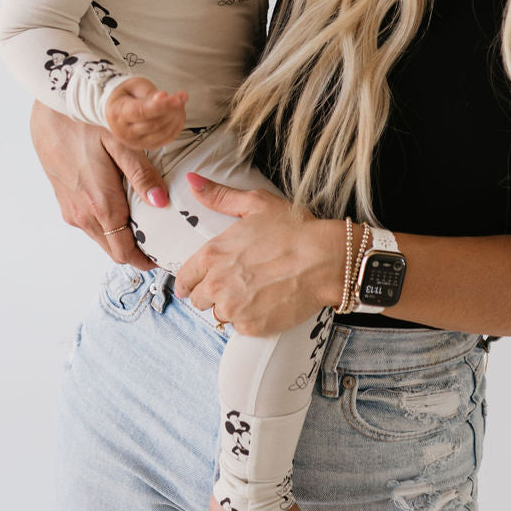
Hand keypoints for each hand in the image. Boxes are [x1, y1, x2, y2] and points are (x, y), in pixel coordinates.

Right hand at [30, 101, 168, 270]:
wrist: (50, 109)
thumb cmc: (86, 121)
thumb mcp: (120, 143)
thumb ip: (142, 175)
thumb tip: (161, 202)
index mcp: (100, 205)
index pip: (124, 252)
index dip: (144, 261)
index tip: (162, 259)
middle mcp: (82, 215)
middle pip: (112, 250)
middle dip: (135, 252)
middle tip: (158, 244)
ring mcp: (70, 209)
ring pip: (100, 238)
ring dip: (120, 238)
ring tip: (144, 225)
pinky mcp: (64, 200)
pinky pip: (89, 223)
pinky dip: (106, 225)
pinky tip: (121, 206)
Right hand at [104, 77, 187, 147]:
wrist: (117, 109)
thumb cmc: (127, 95)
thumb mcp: (135, 86)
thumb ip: (149, 92)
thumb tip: (163, 97)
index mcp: (118, 113)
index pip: (142, 112)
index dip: (162, 106)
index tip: (177, 99)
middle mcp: (124, 132)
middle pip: (154, 125)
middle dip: (172, 110)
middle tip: (181, 96)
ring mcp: (136, 142)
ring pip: (163, 133)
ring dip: (177, 118)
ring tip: (180, 102)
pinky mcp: (147, 147)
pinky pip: (167, 139)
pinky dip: (178, 126)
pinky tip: (179, 113)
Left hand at [174, 174, 342, 334]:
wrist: (325, 260)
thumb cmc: (294, 230)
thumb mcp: (256, 204)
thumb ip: (220, 196)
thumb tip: (193, 182)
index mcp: (212, 254)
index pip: (185, 278)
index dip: (190, 281)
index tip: (195, 285)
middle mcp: (217, 284)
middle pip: (199, 300)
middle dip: (213, 293)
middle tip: (236, 285)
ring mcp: (233, 308)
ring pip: (220, 315)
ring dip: (232, 307)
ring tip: (255, 293)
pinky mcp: (251, 327)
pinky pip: (241, 328)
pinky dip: (251, 319)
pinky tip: (267, 304)